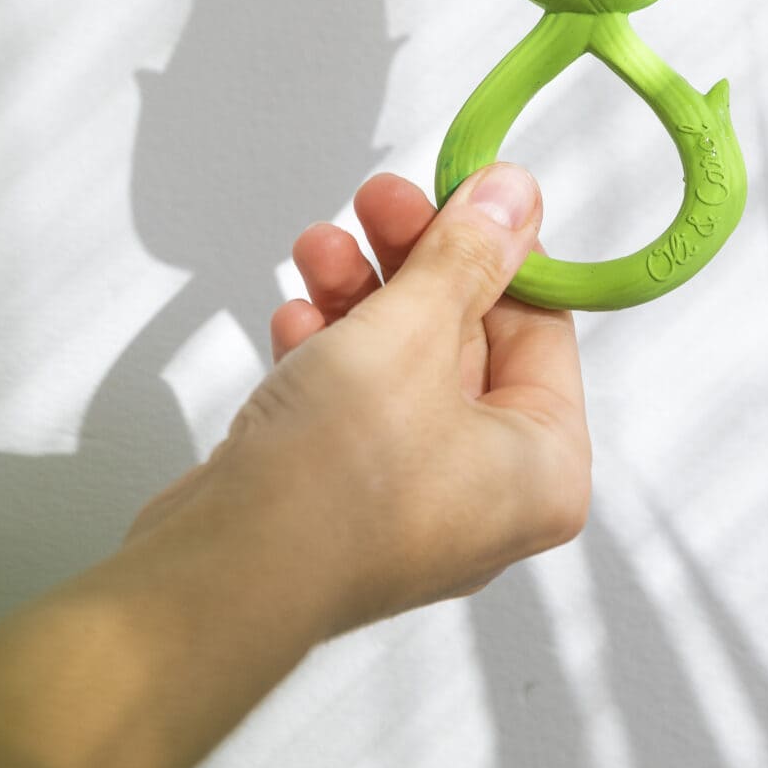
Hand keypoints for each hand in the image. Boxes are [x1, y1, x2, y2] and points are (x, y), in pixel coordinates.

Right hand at [132, 164, 590, 639]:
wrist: (224, 574)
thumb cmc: (335, 483)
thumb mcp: (413, 331)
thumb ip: (466, 255)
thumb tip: (514, 198)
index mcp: (542, 468)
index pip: (541, 326)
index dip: (495, 248)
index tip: (459, 192)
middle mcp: (489, 494)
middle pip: (467, 339)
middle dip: (412, 263)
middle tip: (379, 201)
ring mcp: (412, 501)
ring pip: (401, 365)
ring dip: (360, 296)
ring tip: (317, 250)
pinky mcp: (344, 502)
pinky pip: (352, 404)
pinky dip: (326, 353)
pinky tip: (292, 320)